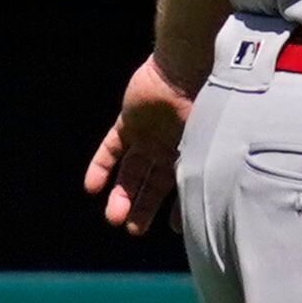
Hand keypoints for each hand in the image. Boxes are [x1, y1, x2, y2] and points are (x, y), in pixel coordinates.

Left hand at [85, 53, 194, 233]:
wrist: (188, 72)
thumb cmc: (209, 107)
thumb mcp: (209, 146)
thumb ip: (204, 173)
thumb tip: (210, 208)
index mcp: (195, 154)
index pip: (185, 188)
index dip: (181, 210)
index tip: (176, 230)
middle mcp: (171, 148)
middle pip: (154, 184)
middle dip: (143, 207)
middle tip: (132, 229)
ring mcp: (149, 136)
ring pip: (132, 172)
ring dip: (122, 194)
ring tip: (113, 218)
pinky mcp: (129, 124)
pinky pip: (111, 149)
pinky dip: (100, 168)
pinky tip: (91, 189)